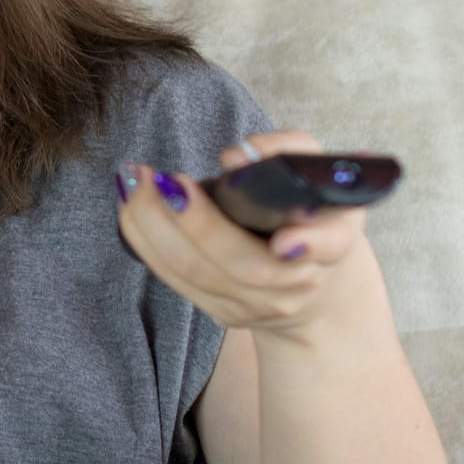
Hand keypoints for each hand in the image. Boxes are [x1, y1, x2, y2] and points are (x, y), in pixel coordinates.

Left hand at [116, 130, 374, 341]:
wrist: (314, 276)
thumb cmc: (309, 207)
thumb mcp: (314, 169)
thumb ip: (286, 150)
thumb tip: (234, 159)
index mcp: (333, 240)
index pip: (328, 245)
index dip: (308, 245)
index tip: (283, 241)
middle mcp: (299, 282)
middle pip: (246, 266)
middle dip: (197, 223)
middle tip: (160, 179)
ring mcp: (260, 306)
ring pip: (201, 275)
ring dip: (156, 227)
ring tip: (134, 182)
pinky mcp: (225, 313)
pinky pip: (178, 282)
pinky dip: (147, 242)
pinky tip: (129, 205)